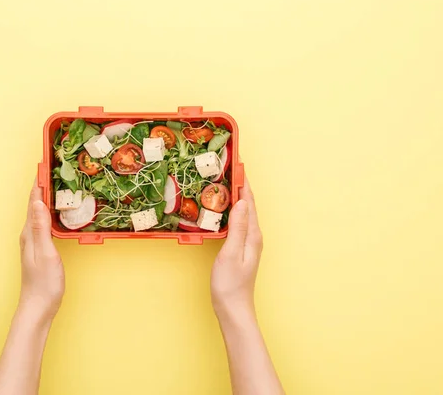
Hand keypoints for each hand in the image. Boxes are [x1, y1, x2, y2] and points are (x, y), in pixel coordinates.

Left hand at [18, 178, 64, 321]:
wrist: (39, 307)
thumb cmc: (44, 283)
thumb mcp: (46, 252)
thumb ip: (41, 227)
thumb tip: (36, 201)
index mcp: (29, 232)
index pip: (33, 201)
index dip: (39, 183)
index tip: (44, 165)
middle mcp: (28, 234)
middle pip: (34, 204)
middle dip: (42, 186)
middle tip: (53, 169)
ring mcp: (33, 242)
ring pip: (38, 213)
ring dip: (45, 197)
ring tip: (55, 184)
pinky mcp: (39, 248)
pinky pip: (43, 222)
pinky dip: (49, 211)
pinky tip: (56, 211)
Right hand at [211, 176, 262, 317]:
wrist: (232, 308)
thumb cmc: (230, 284)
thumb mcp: (231, 252)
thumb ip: (238, 227)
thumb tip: (243, 202)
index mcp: (253, 235)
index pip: (250, 202)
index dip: (243, 183)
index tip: (237, 166)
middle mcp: (254, 236)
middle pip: (248, 205)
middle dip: (240, 186)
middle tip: (229, 169)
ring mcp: (248, 243)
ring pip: (243, 213)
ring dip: (235, 197)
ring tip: (225, 183)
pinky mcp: (240, 248)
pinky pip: (238, 222)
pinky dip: (231, 211)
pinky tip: (222, 209)